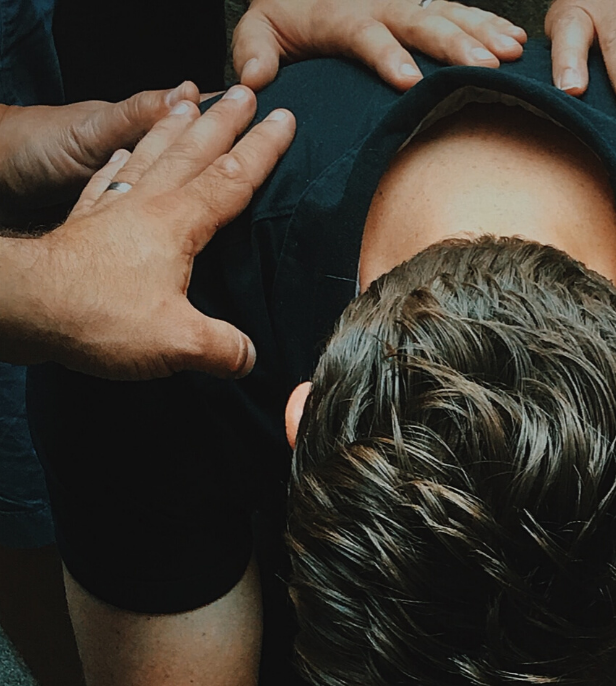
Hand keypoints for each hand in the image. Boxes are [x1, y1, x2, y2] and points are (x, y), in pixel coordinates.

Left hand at [2, 86, 294, 377]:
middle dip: (224, 121)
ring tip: (190, 102)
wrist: (24, 304)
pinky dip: (120, 161)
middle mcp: (146, 204)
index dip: (262, 149)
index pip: (232, 178)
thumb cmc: (98, 315)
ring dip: (176, 128)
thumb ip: (224, 348)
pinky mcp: (84, 224)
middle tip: (245, 93)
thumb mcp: (178, 342)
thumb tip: (248, 357)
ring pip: (151, 154)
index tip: (284, 119)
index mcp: (177, 223)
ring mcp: (112, 208)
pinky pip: (108, 179)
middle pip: (193, 152)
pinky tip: (122, 155)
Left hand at [234, 0, 526, 92]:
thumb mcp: (259, 28)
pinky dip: (489, 22)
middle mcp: (379, 3)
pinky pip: (459, 10)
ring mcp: (405, 2)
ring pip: (447, 13)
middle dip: (453, 43)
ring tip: (510, 52)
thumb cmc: (285, 13)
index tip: (407, 80)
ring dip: (481, 32)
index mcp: (341, 15)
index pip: (366, 34)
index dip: (387, 55)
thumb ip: (254, 50)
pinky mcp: (423, 5)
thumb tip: (254, 80)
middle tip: (483, 64)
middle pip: (420, 21)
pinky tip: (516, 40)